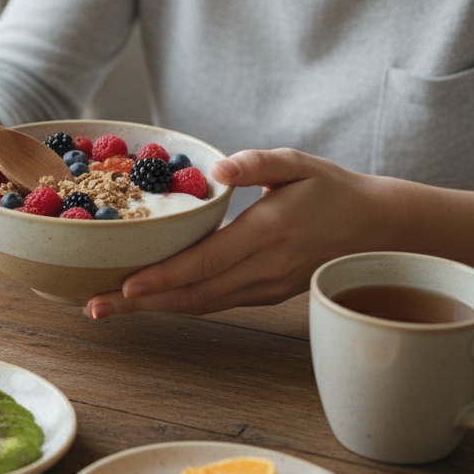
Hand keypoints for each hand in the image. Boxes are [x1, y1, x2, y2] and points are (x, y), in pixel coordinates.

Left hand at [85, 148, 398, 317]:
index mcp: (266, 233)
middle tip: (94, 307)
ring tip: (108, 308)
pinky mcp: (266, 294)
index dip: (163, 277)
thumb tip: (216, 170)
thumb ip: (256, 163)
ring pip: (201, 305)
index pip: (205, 262)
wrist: (379, 229)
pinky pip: (215, 303)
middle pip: (193, 295)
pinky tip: (149, 299)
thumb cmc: (333, 189)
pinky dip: (179, 303)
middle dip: (140, 304)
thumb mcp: (298, 164)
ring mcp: (265, 287)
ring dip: (154, 309)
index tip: (125, 284)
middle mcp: (263, 269)